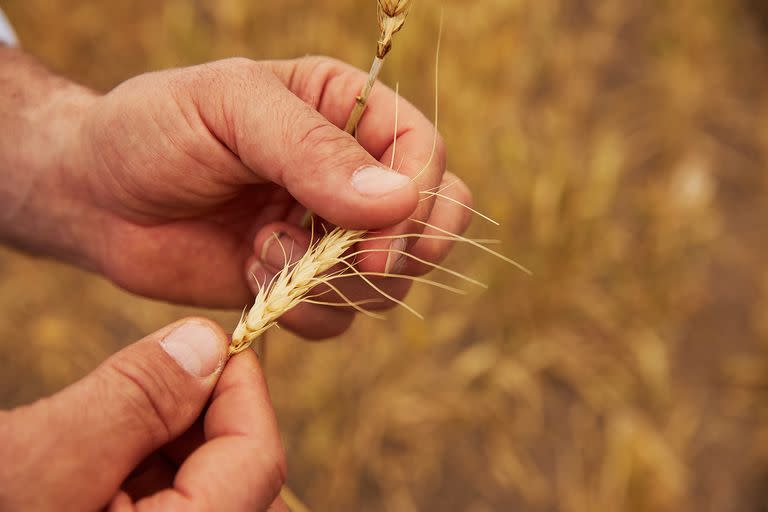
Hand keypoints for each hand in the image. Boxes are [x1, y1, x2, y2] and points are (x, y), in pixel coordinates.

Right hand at [0, 318, 286, 511]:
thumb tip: (205, 342)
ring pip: (214, 494)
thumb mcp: (33, 462)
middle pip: (245, 481)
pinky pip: (176, 509)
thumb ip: (132, 400)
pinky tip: (104, 465)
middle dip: (206, 420)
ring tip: (110, 433)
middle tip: (153, 386)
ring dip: (176, 449)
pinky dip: (152, 477)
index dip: (241, 391)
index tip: (210, 343)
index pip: (258, 462)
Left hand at [2, 52, 472, 337]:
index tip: (379, 240)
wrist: (96, 196)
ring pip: (389, 279)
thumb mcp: (227, 109)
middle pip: (430, 219)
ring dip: (335, 281)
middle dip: (401, 251)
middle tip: (360, 263)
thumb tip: (398, 200)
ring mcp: (329, 233)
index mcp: (345, 109)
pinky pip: (340, 317)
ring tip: (264, 250)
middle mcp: (350, 173)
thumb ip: (310, 149)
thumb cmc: (155, 130)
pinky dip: (305, 309)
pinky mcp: (302, 283)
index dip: (420, 198)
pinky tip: (251, 272)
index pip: (423, 151)